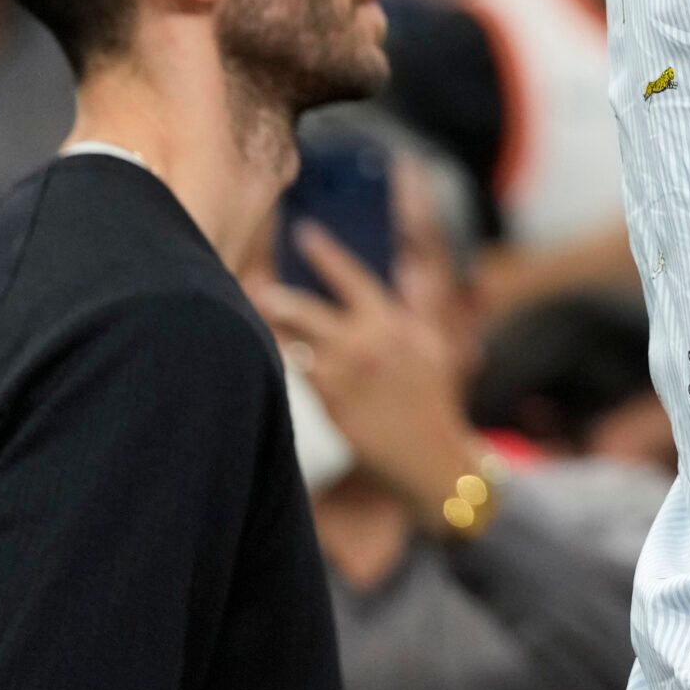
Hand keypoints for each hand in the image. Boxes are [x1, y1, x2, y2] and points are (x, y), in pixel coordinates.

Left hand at [255, 224, 482, 522]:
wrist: (429, 457)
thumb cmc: (434, 398)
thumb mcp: (435, 344)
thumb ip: (421, 302)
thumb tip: (409, 265)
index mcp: (394, 324)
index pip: (353, 278)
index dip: (326, 253)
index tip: (303, 233)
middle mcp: (366, 346)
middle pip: (309, 311)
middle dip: (281, 296)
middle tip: (257, 282)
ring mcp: (345, 377)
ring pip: (295, 345)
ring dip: (274, 329)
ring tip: (254, 313)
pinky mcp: (329, 405)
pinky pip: (298, 375)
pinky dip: (285, 360)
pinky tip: (269, 350)